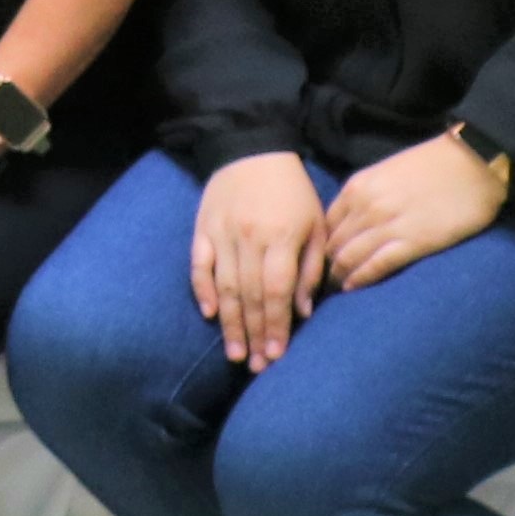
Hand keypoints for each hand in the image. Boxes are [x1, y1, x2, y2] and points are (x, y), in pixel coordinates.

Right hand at [190, 150, 327, 368]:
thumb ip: (311, 268)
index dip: (276, 326)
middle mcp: (249, 239)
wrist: (252, 149)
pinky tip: (208, 314)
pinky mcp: (202, 228)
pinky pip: (198, 265)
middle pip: (249, 296)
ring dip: (229, 323)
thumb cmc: (292, 192)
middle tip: (257, 366)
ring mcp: (221, 234)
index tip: (277, 355)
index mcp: (281, 237)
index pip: (276, 292)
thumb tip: (303, 311)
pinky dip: (202, 290)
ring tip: (235, 353)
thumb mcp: (316, 224)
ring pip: (224, 287)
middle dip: (254, 334)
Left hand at [313, 131, 509, 297]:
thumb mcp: (386, 173)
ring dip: (339, 275)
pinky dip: (361, 279)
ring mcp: (388, 225)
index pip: (325, 223)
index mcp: (357, 187)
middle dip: (325, 263)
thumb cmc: (434, 165)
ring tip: (334, 288)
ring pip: (350, 257)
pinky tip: (353, 288)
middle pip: (333, 243)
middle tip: (321, 281)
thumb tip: (351, 220)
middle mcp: (366, 206)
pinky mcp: (413, 242)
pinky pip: (377, 265)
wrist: (474, 162)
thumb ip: (366, 194)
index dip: (319, 243)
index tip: (318, 258)